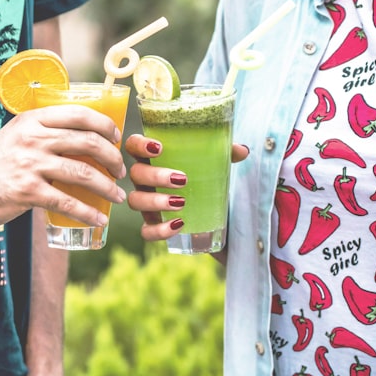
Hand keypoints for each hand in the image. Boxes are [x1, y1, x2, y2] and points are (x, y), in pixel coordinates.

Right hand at [0, 105, 126, 228]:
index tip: (117, 139)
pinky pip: (67, 202)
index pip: (80, 114)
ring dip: (108, 188)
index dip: (106, 126)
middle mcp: (33, 138)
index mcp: (33, 120)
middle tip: (121, 171)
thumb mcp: (16, 137)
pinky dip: (88, 212)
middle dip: (113, 158)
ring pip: (83, 173)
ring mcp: (30, 164)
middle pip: (89, 142)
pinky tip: (99, 219)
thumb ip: (43, 135)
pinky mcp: (26, 191)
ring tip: (118, 197)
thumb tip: (81, 141)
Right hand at [125, 133, 247, 242]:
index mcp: (153, 158)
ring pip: (135, 201)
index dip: (140, 145)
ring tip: (181, 202)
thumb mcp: (215, 164)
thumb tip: (241, 150)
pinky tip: (178, 225)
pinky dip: (159, 229)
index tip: (160, 148)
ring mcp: (146, 203)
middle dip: (155, 176)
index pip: (133, 145)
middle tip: (182, 179)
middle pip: (136, 174)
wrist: (215, 213)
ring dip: (156, 201)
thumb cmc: (206, 179)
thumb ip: (225, 154)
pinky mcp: (153, 225)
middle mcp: (144, 179)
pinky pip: (146, 231)